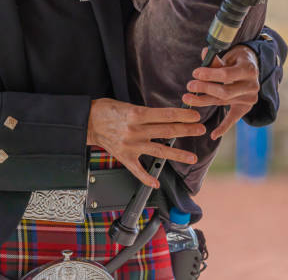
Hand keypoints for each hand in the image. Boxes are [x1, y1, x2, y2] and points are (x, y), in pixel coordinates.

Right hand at [87, 98, 205, 187]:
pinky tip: (157, 183)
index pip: (165, 115)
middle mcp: (136, 131)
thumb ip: (144, 112)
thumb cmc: (106, 110)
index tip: (195, 115)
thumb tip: (164, 115)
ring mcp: (131, 145)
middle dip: (186, 130)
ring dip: (177, 154)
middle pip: (167, 131)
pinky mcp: (124, 157)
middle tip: (200, 129)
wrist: (87, 122)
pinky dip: (147, 178)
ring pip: (159, 151)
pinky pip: (138, 170)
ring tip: (192, 157)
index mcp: (137, 115)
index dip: (182, 115)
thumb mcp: (127, 105)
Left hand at [182, 45, 259, 139]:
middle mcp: (252, 85)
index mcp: (248, 70)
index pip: (226, 74)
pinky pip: (234, 118)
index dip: (209, 74)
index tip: (195, 73)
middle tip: (189, 86)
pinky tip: (213, 135)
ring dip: (204, 100)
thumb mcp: (228, 57)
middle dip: (205, 88)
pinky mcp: (246, 107)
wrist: (249, 67)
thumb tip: (204, 52)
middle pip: (225, 91)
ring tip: (187, 98)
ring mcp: (250, 98)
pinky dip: (223, 127)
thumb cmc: (234, 61)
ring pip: (223, 102)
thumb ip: (216, 59)